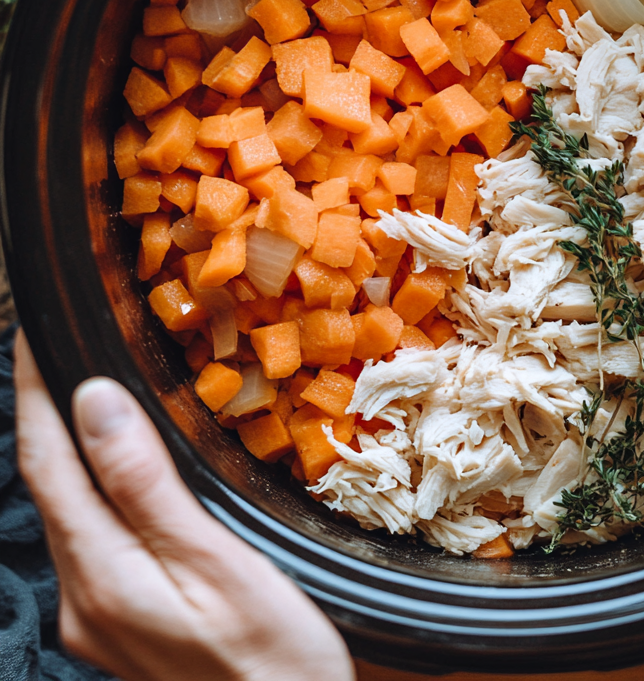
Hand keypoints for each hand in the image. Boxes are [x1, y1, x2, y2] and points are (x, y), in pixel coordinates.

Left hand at [13, 330, 354, 680]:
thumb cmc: (272, 659)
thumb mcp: (218, 563)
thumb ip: (146, 486)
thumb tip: (94, 404)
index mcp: (101, 577)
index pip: (48, 463)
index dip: (34, 392)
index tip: (35, 332)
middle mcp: (83, 598)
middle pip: (51, 486)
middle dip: (47, 411)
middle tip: (60, 346)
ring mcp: (100, 616)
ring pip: (71, 511)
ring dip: (71, 446)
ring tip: (87, 388)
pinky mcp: (124, 624)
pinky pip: (96, 535)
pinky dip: (99, 486)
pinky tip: (124, 469)